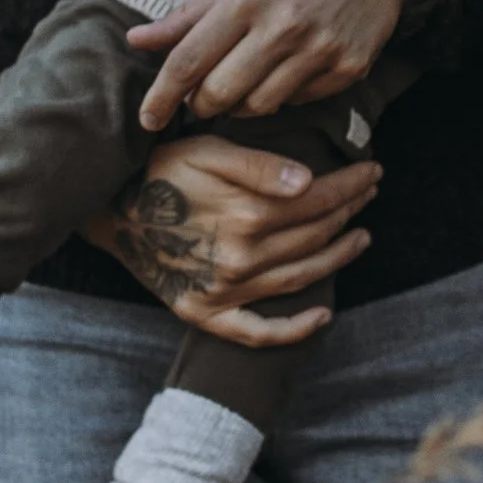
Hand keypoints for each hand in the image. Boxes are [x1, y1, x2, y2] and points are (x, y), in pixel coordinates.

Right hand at [90, 132, 380, 344]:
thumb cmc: (162, 172)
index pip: (317, 200)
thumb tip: (309, 182)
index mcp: (245, 215)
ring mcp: (226, 292)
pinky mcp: (207, 314)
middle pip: (314, 235)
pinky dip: (294, 330)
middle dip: (349, 211)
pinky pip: (259, 331)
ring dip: (338, 258)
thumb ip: (259, 166)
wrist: (111, 211)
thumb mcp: (207, 151)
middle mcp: (241, 259)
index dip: (350, 184)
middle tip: (369, 194)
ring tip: (361, 238)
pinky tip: (323, 316)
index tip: (371, 170)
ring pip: (300, 278)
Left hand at [125, 0, 405, 128]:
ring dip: (241, 104)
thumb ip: (187, 16)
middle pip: (219, 94)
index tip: (148, 119)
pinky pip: (298, 102)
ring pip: (258, 106)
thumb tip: (135, 40)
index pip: (188, 61)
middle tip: (203, 97)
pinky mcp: (349, 68)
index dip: (161, 97)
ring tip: (244, 83)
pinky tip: (286, 72)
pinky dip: (282, 96)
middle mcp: (281, 25)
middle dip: (202, 104)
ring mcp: (319, 49)